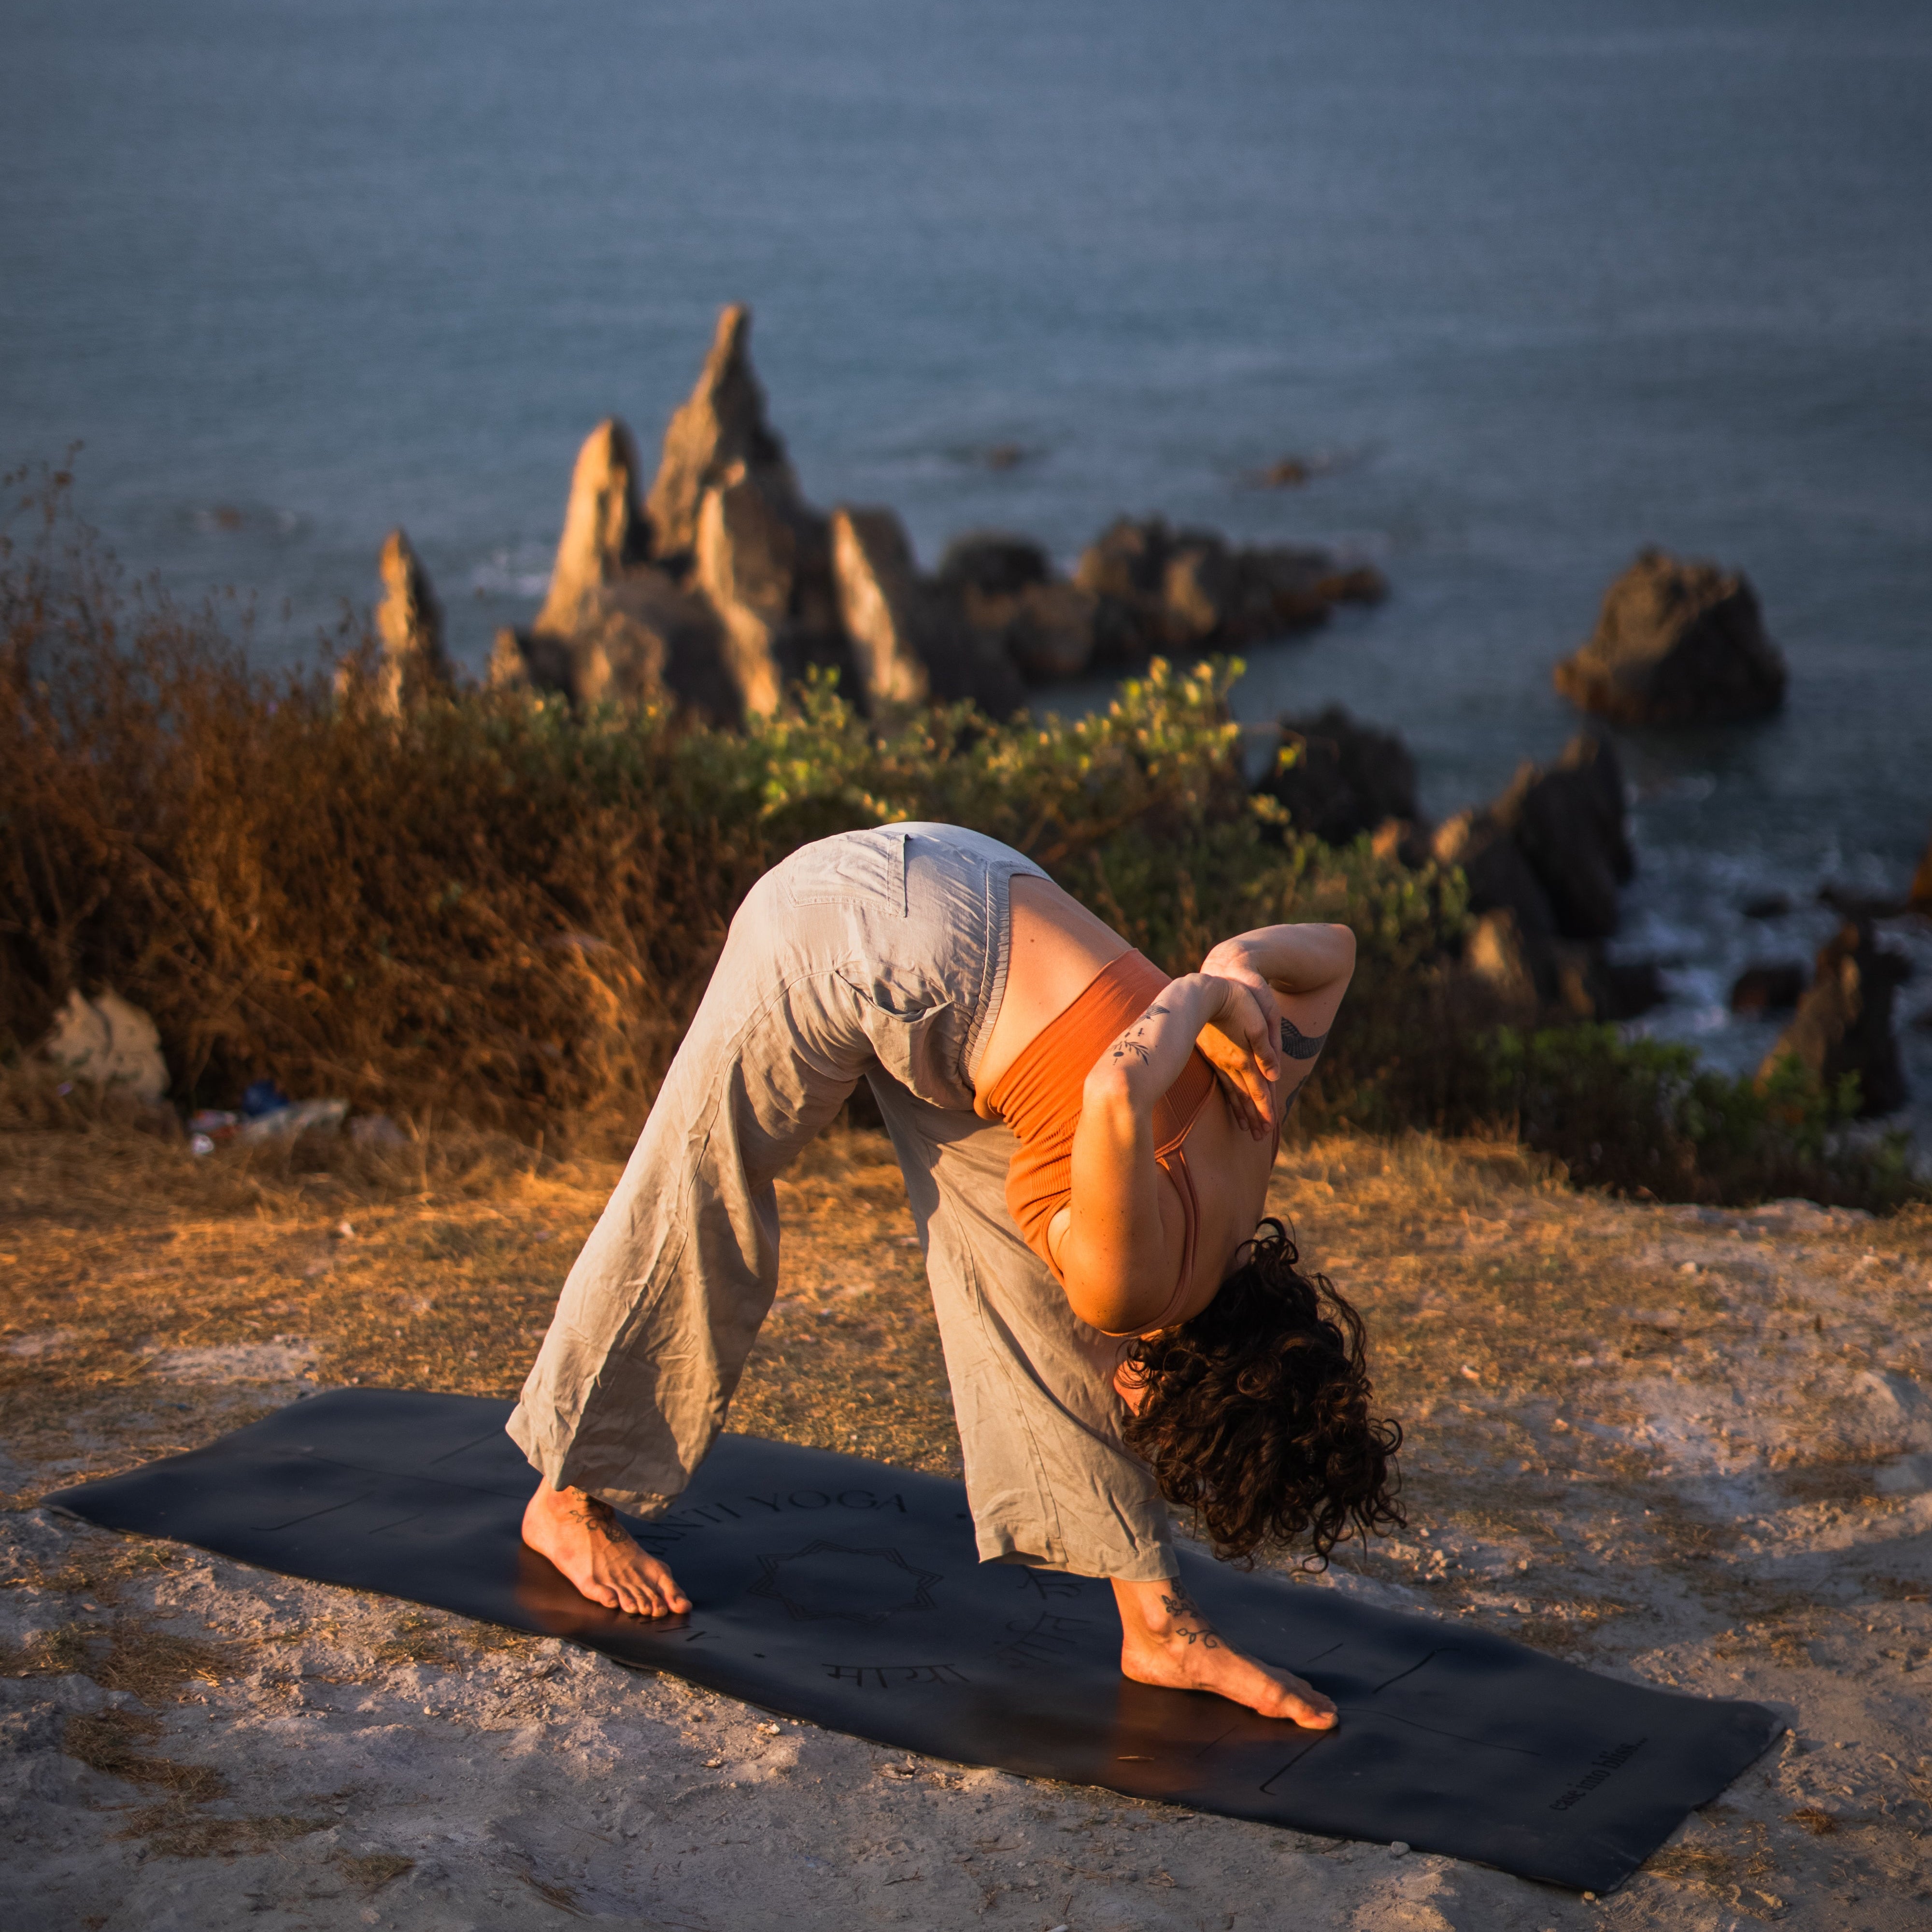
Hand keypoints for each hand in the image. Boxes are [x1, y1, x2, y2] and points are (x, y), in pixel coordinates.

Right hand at [1195, 971, 1278, 1139]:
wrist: (1202, 993)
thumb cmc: (1235, 1003)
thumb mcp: (1257, 1025)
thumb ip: (1265, 1052)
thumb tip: (1274, 1076)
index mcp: (1244, 1059)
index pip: (1258, 1091)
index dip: (1265, 1110)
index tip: (1270, 1128)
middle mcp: (1231, 1064)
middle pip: (1246, 1097)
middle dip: (1254, 1117)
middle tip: (1260, 1137)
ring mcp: (1219, 1061)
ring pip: (1233, 1092)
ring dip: (1241, 1111)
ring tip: (1245, 1127)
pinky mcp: (1211, 1055)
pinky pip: (1222, 1082)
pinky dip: (1229, 1096)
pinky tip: (1231, 1100)